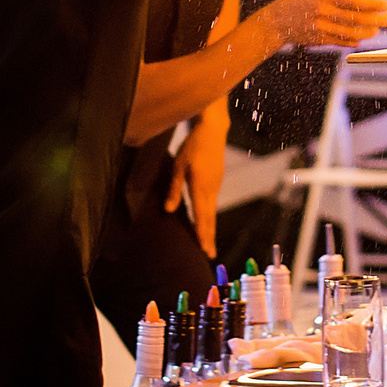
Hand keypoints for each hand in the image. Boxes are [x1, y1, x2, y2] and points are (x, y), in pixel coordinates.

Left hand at [164, 117, 227, 256]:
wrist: (212, 131)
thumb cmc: (192, 146)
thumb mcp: (178, 166)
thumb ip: (173, 189)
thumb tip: (168, 210)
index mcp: (200, 187)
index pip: (201, 216)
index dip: (202, 234)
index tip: (204, 249)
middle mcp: (211, 190)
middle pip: (209, 218)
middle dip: (208, 237)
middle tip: (210, 255)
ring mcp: (216, 186)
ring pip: (212, 211)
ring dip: (209, 228)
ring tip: (207, 243)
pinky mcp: (217, 181)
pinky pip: (212, 203)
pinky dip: (210, 215)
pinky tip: (206, 221)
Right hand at [263, 0, 386, 49]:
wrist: (277, 21)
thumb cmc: (297, 0)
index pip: (353, 0)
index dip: (372, 4)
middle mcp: (322, 11)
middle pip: (356, 18)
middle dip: (377, 20)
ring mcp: (320, 27)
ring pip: (350, 33)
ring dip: (367, 32)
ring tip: (378, 29)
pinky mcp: (319, 40)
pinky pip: (341, 42)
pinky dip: (353, 40)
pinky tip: (362, 37)